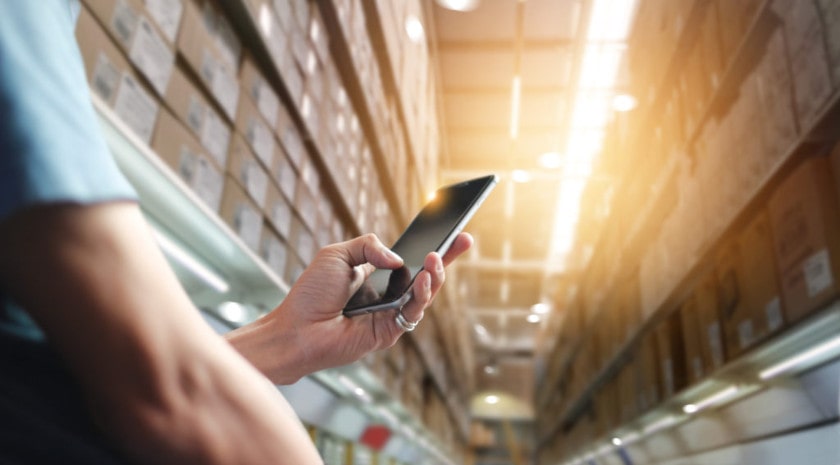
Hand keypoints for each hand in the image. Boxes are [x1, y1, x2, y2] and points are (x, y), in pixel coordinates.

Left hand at [226, 233, 471, 383]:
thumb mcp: (336, 255)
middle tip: (460, 240)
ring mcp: (391, 314)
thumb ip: (367, 246)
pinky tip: (421, 279)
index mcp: (377, 275)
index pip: (411, 258)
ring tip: (434, 258)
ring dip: (434, 275)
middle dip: (446, 258)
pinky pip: (413, 312)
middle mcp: (388, 295)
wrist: (296, 328)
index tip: (452, 231)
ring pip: (425, 294)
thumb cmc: (311, 294)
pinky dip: (420, 295)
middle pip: (426, 276)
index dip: (433, 247)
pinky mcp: (390, 332)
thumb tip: (398, 258)